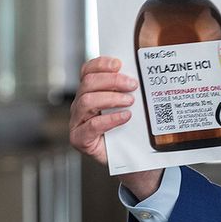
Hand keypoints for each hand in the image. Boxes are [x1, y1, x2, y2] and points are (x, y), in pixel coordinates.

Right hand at [70, 56, 161, 199]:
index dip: (101, 64)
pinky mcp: (80, 139)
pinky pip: (90, 126)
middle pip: (88, 83)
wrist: (133, 157)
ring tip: (129, 101)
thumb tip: (143, 73)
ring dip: (110, 98)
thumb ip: (130, 89)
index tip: (119, 64)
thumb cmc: (131, 129)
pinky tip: (124, 117)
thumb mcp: (132, 105)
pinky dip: (109, 119)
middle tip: (132, 85)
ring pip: (86, 101)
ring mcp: (78, 122)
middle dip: (112, 81)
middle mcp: (81, 105)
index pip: (88, 70)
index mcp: (90, 92)